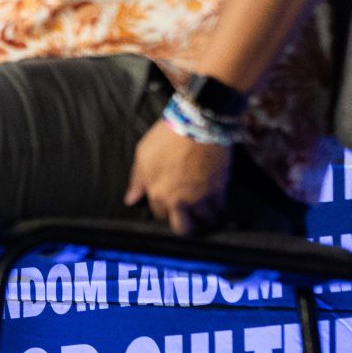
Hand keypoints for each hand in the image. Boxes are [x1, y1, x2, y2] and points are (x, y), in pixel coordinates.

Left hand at [124, 119, 230, 234]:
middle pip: (184, 228)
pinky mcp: (219, 190)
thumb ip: (137, 181)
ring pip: (206, 219)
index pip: (160, 215)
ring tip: (205, 208)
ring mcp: (201, 197)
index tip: (171, 204)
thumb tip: (131, 200)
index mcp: (158, 193)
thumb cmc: (166, 137)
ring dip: (206, 215)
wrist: (196, 124)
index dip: (165, 209)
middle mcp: (180, 201)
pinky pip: (220, 207)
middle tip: (190, 217)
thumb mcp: (143, 155)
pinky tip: (216, 198)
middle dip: (187, 225)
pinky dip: (219, 205)